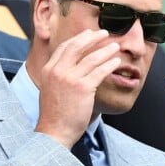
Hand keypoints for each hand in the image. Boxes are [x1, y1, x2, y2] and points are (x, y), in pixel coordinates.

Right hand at [34, 29, 120, 147]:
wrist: (54, 132)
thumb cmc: (55, 115)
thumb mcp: (51, 89)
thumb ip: (59, 75)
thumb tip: (74, 66)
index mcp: (48, 70)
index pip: (64, 47)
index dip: (78, 38)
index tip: (88, 34)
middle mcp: (57, 71)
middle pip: (77, 46)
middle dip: (92, 37)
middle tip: (104, 33)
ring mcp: (70, 79)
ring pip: (92, 58)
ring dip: (106, 50)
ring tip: (115, 47)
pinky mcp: (83, 88)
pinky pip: (100, 71)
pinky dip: (110, 64)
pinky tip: (116, 62)